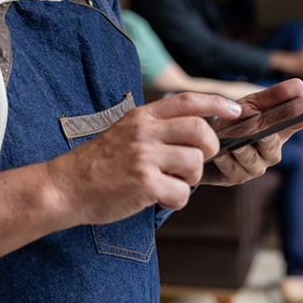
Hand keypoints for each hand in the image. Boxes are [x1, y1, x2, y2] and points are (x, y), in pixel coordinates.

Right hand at [45, 92, 242, 225]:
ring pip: (195, 164)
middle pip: (201, 131)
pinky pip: (182, 194)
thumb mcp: (125, 131)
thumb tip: (197, 130)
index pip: (187, 101)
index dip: (217, 104)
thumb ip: (155, 127)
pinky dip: (177, 201)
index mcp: (142, 116)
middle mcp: (145, 132)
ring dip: (191, 179)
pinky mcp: (143, 184)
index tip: (237, 109)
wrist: (65, 186)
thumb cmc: (98, 163)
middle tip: (197, 162)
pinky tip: (160, 199)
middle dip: (209, 149)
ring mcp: (144, 157)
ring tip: (172, 183)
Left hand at [201, 78, 302, 185]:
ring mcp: (256, 167)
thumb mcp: (251, 104)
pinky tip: (219, 151)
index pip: (296, 122)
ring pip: (250, 155)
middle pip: (271, 139)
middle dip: (265, 127)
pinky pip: (231, 166)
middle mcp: (271, 152)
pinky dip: (225, 157)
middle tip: (259, 117)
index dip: (301, 114)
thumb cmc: (234, 121)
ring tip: (231, 134)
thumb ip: (273, 97)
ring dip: (240, 144)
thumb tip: (299, 86)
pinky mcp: (236, 178)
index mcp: (279, 131)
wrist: (207, 143)